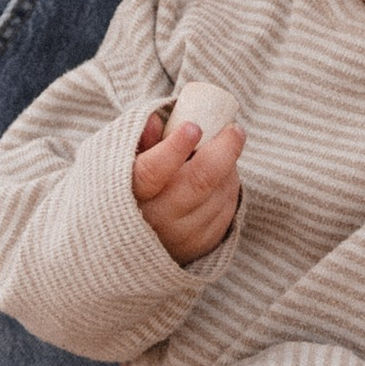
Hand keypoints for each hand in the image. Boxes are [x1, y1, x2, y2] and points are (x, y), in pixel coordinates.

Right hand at [132, 107, 244, 263]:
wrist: (133, 240)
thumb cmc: (134, 188)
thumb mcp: (129, 163)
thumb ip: (143, 141)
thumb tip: (156, 121)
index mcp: (131, 193)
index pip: (152, 171)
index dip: (174, 148)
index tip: (194, 127)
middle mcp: (155, 219)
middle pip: (199, 182)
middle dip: (223, 151)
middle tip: (235, 130)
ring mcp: (180, 235)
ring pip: (218, 194)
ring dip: (228, 168)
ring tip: (222, 152)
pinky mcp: (200, 245)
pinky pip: (226, 211)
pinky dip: (229, 189)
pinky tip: (222, 177)